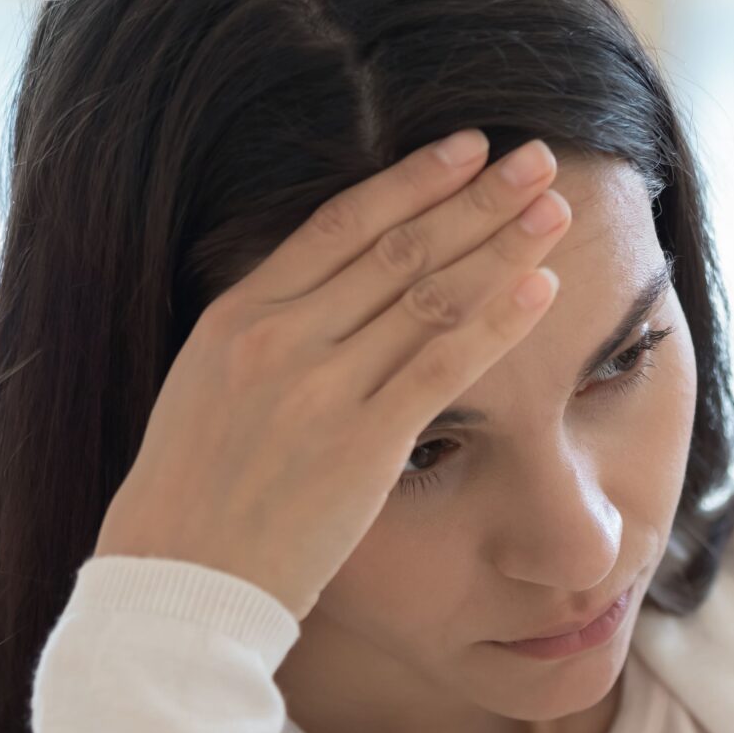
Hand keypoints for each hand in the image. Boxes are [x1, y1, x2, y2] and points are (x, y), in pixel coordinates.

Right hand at [94, 131, 570, 618]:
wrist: (178, 585)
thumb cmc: (194, 497)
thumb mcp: (208, 387)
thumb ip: (268, 334)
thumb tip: (332, 294)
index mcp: (238, 316)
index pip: (340, 223)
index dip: (412, 180)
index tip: (467, 148)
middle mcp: (280, 338)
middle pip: (398, 247)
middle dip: (476, 198)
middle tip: (537, 160)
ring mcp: (321, 389)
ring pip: (428, 296)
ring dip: (500, 246)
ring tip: (554, 209)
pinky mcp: (361, 445)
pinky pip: (442, 367)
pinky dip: (496, 322)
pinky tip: (541, 289)